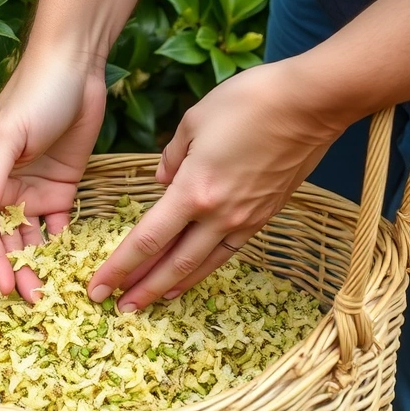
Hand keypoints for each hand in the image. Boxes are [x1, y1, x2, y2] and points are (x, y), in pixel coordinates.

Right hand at [0, 49, 106, 299]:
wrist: (77, 66)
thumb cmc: (35, 93)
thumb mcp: (10, 136)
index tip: (7, 288)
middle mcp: (2, 187)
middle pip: (6, 239)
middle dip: (17, 270)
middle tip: (35, 302)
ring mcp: (32, 189)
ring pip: (31, 238)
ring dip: (38, 264)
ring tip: (52, 293)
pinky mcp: (61, 188)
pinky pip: (58, 225)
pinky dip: (61, 245)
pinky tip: (70, 266)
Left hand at [87, 60, 342, 310]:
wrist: (311, 104)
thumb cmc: (249, 102)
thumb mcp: (194, 120)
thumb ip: (171, 157)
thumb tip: (162, 180)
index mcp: (194, 191)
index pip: (147, 240)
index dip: (120, 267)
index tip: (98, 287)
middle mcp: (218, 215)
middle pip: (172, 263)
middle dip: (142, 288)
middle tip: (119, 309)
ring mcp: (244, 219)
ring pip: (201, 265)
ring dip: (172, 285)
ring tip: (151, 300)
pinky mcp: (265, 216)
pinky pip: (227, 251)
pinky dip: (205, 268)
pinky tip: (192, 274)